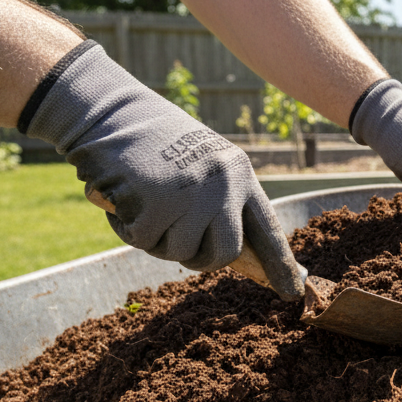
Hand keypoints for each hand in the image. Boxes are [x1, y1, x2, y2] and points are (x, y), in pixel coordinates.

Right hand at [21, 41, 306, 299]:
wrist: (107, 109)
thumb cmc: (153, 142)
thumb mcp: (202, 164)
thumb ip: (221, 201)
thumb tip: (235, 254)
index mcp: (239, 173)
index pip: (267, 229)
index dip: (280, 264)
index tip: (294, 291)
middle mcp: (223, 184)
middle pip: (225, 253)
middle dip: (201, 259)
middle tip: (178, 243)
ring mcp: (192, 194)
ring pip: (181, 252)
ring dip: (158, 240)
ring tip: (146, 205)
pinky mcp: (157, 203)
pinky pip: (145, 242)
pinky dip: (128, 228)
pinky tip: (124, 199)